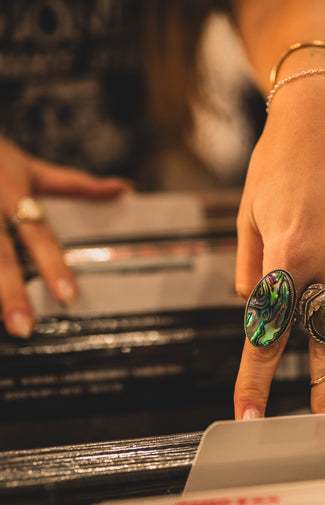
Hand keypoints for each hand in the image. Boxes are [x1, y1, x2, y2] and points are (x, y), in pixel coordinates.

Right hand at [0, 137, 128, 337]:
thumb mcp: (31, 166)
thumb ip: (75, 184)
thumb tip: (124, 189)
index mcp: (13, 194)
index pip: (39, 236)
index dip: (53, 266)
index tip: (68, 298)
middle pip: (0, 256)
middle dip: (11, 294)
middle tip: (25, 329)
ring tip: (2, 328)